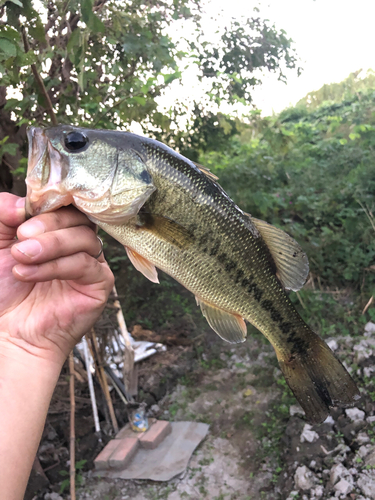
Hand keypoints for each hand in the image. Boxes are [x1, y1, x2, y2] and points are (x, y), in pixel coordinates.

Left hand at [0, 192, 113, 364]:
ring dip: (51, 245)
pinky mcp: (99, 284)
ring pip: (85, 238)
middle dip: (48, 224)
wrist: (7, 331)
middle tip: (21, 239)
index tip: (21, 215)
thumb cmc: (2, 290)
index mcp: (57, 230)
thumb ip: (4, 215)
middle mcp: (77, 243)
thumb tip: (24, 203)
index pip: (65, 204)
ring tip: (21, 259)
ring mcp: (91, 262)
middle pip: (78, 217)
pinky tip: (30, 275)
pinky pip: (86, 264)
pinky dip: (56, 266)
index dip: (47, 205)